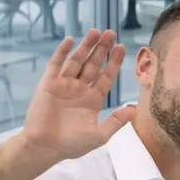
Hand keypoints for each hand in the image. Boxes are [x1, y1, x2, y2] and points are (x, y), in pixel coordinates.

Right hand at [19, 30, 136, 163]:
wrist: (45, 147)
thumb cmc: (72, 144)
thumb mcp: (100, 134)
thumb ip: (117, 121)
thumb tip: (134, 109)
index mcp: (93, 99)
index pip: (106, 76)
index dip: (114, 62)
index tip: (121, 47)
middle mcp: (79, 89)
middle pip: (93, 64)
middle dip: (102, 49)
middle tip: (111, 33)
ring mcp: (63, 85)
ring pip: (77, 61)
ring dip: (85, 46)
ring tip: (95, 32)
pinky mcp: (48, 84)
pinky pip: (56, 64)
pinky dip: (62, 52)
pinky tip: (70, 40)